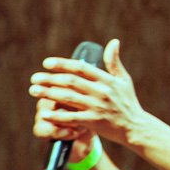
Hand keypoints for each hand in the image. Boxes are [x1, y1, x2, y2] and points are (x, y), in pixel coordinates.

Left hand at [28, 38, 145, 146]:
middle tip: (34, 78)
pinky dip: (57, 116)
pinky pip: (71, 118)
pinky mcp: (93, 122)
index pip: (81, 68)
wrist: (136, 127)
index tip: (46, 63)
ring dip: (49, 93)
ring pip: (68, 98)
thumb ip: (114, 62)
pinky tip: (43, 113)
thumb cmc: (128, 102)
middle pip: (71, 82)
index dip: (62, 64)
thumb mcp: (124, 80)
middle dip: (50, 78)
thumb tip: (113, 42)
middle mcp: (101, 92)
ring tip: (33, 90)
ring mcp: (97, 107)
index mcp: (106, 80)